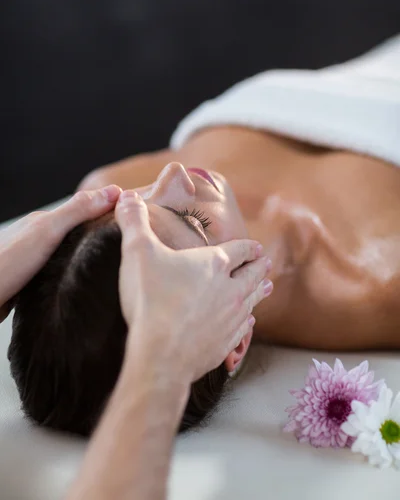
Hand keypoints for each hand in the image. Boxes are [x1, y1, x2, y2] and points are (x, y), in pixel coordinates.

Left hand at [0, 186, 120, 321]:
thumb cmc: (9, 265)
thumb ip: (78, 211)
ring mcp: (35, 260)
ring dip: (89, 253)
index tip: (137, 214)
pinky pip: (62, 271)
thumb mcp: (49, 232)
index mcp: (44, 221)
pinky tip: (85, 280)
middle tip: (132, 240)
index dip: (110, 209)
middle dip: (103, 232)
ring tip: (115, 261)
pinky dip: (76, 270)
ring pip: (70, 252)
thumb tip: (113, 191)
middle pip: (78, 230)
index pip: (85, 208)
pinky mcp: (32, 281)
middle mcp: (39, 238)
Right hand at [115, 190, 271, 383]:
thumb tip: (127, 197)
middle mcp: (229, 289)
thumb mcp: (137, 252)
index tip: (256, 246)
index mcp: (213, 264)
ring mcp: (229, 319)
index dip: (248, 246)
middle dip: (260, 267)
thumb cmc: (151, 299)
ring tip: (267, 287)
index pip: (239, 250)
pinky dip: (247, 323)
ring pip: (252, 301)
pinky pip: (242, 330)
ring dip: (259, 292)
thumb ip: (134, 222)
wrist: (160, 353)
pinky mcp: (224, 344)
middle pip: (252, 274)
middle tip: (267, 263)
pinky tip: (248, 323)